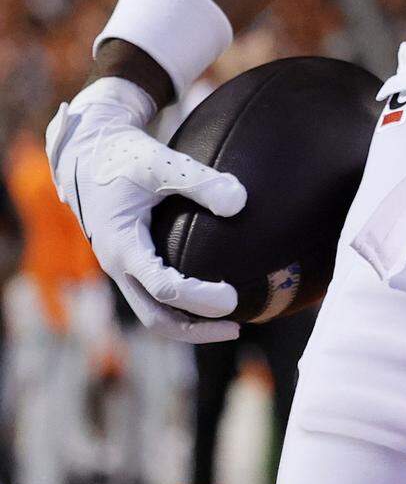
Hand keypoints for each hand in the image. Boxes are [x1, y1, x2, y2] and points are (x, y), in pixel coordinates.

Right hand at [47, 79, 245, 342]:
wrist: (87, 153)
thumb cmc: (124, 155)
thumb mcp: (160, 162)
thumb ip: (200, 180)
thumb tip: (240, 202)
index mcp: (122, 245)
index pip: (163, 286)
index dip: (199, 297)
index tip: (232, 299)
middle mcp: (118, 265)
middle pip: (156, 317)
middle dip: (196, 330)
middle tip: (237, 327)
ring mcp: (121, 268)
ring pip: (153, 312)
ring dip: (188, 324)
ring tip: (230, 323)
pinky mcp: (128, 261)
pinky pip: (152, 296)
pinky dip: (179, 307)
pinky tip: (209, 297)